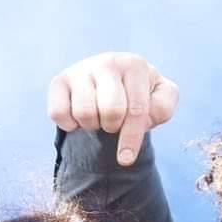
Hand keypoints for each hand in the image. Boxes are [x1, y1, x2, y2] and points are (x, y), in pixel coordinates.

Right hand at [48, 52, 177, 166]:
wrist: (109, 80)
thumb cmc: (136, 94)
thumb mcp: (159, 97)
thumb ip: (163, 107)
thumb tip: (142, 119)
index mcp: (134, 65)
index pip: (136, 110)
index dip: (131, 138)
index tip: (126, 159)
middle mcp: (107, 62)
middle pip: (111, 112)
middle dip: (112, 127)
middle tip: (113, 122)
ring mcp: (81, 70)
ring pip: (84, 113)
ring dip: (91, 125)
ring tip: (97, 116)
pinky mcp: (59, 81)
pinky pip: (59, 114)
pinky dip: (69, 124)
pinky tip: (78, 116)